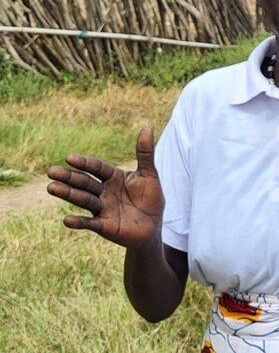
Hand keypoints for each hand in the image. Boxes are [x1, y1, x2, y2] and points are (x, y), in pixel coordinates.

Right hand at [46, 128, 163, 249]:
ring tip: (51, 188)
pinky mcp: (104, 226)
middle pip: (85, 183)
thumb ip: (145, 154)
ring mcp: (102, 208)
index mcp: (113, 177)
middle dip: (69, 177)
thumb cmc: (151, 198)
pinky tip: (66, 220)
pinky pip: (90, 223)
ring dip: (68, 194)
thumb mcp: (149, 174)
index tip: (70, 157)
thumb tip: (147, 127)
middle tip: (51, 171)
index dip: (85, 163)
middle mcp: (104, 192)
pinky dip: (79, 222)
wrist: (153, 225)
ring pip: (84, 199)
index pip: (97, 168)